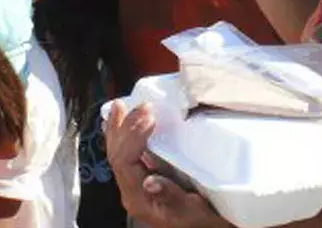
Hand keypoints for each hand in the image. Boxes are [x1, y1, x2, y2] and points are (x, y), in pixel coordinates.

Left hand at [105, 102, 226, 227]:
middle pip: (117, 155)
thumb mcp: (194, 212)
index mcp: (139, 200)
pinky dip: (124, 135)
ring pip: (118, 153)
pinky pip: (126, 154)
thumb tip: (150, 182)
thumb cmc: (204, 221)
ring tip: (120, 106)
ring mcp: (134, 186)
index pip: (125, 163)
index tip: (149, 116)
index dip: (134, 136)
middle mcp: (131, 192)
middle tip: (141, 105)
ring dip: (120, 128)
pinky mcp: (141, 179)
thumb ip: (172, 197)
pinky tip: (122, 123)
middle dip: (125, 127)